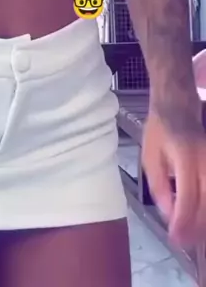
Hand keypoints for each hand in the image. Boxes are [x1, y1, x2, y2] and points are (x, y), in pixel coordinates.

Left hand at [142, 109, 205, 248]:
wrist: (179, 107)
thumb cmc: (160, 132)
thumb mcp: (149, 156)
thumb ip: (159, 186)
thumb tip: (170, 215)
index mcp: (185, 155)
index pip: (189, 194)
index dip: (182, 221)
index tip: (174, 239)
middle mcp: (205, 159)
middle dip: (196, 226)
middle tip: (183, 241)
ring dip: (204, 221)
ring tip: (192, 235)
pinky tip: (200, 219)